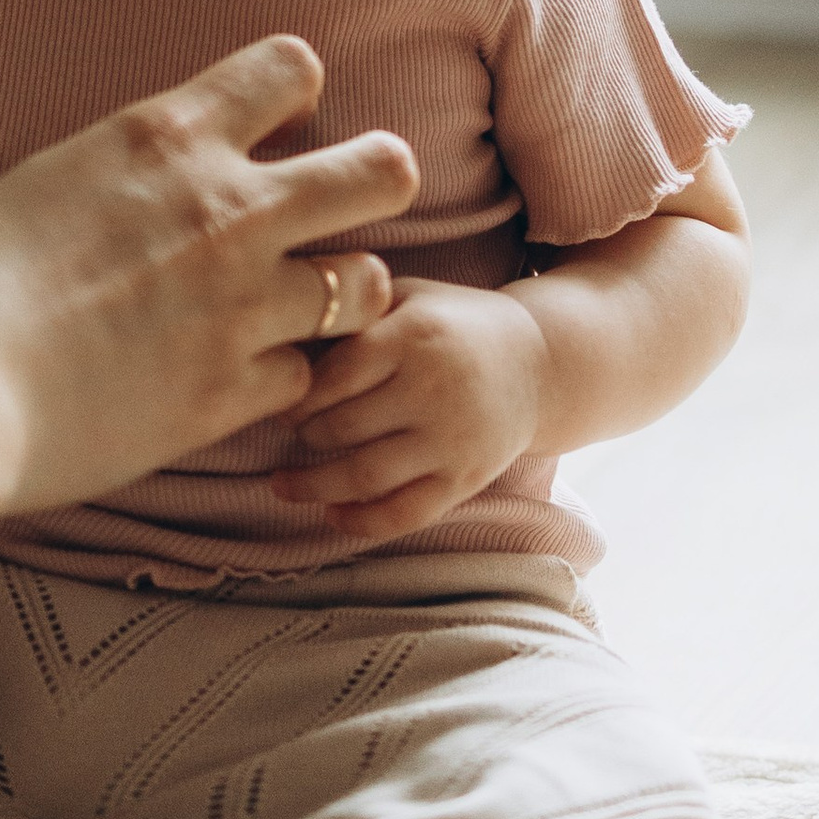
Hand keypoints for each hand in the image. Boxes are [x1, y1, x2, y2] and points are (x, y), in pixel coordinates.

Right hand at [0, 35, 415, 515]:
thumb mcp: (45, 182)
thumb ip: (123, 179)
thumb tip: (135, 194)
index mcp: (165, 134)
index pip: (292, 68)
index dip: (294, 94)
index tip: (274, 126)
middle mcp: (225, 208)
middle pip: (382, 170)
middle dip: (375, 183)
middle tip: (342, 210)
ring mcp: (240, 304)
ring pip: (369, 284)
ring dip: (341, 295)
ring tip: (301, 308)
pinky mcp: (231, 393)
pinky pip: (304, 376)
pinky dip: (278, 380)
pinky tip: (236, 382)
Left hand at [268, 276, 547, 542]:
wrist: (539, 362)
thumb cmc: (452, 323)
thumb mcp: (409, 296)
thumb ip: (353, 311)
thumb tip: (279, 335)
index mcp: (415, 335)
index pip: (334, 374)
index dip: (296, 392)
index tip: (280, 395)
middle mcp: (435, 389)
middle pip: (342, 427)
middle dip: (303, 434)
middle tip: (288, 430)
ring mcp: (452, 440)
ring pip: (364, 476)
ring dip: (312, 486)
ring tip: (282, 484)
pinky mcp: (466, 479)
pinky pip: (403, 514)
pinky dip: (360, 522)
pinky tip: (331, 514)